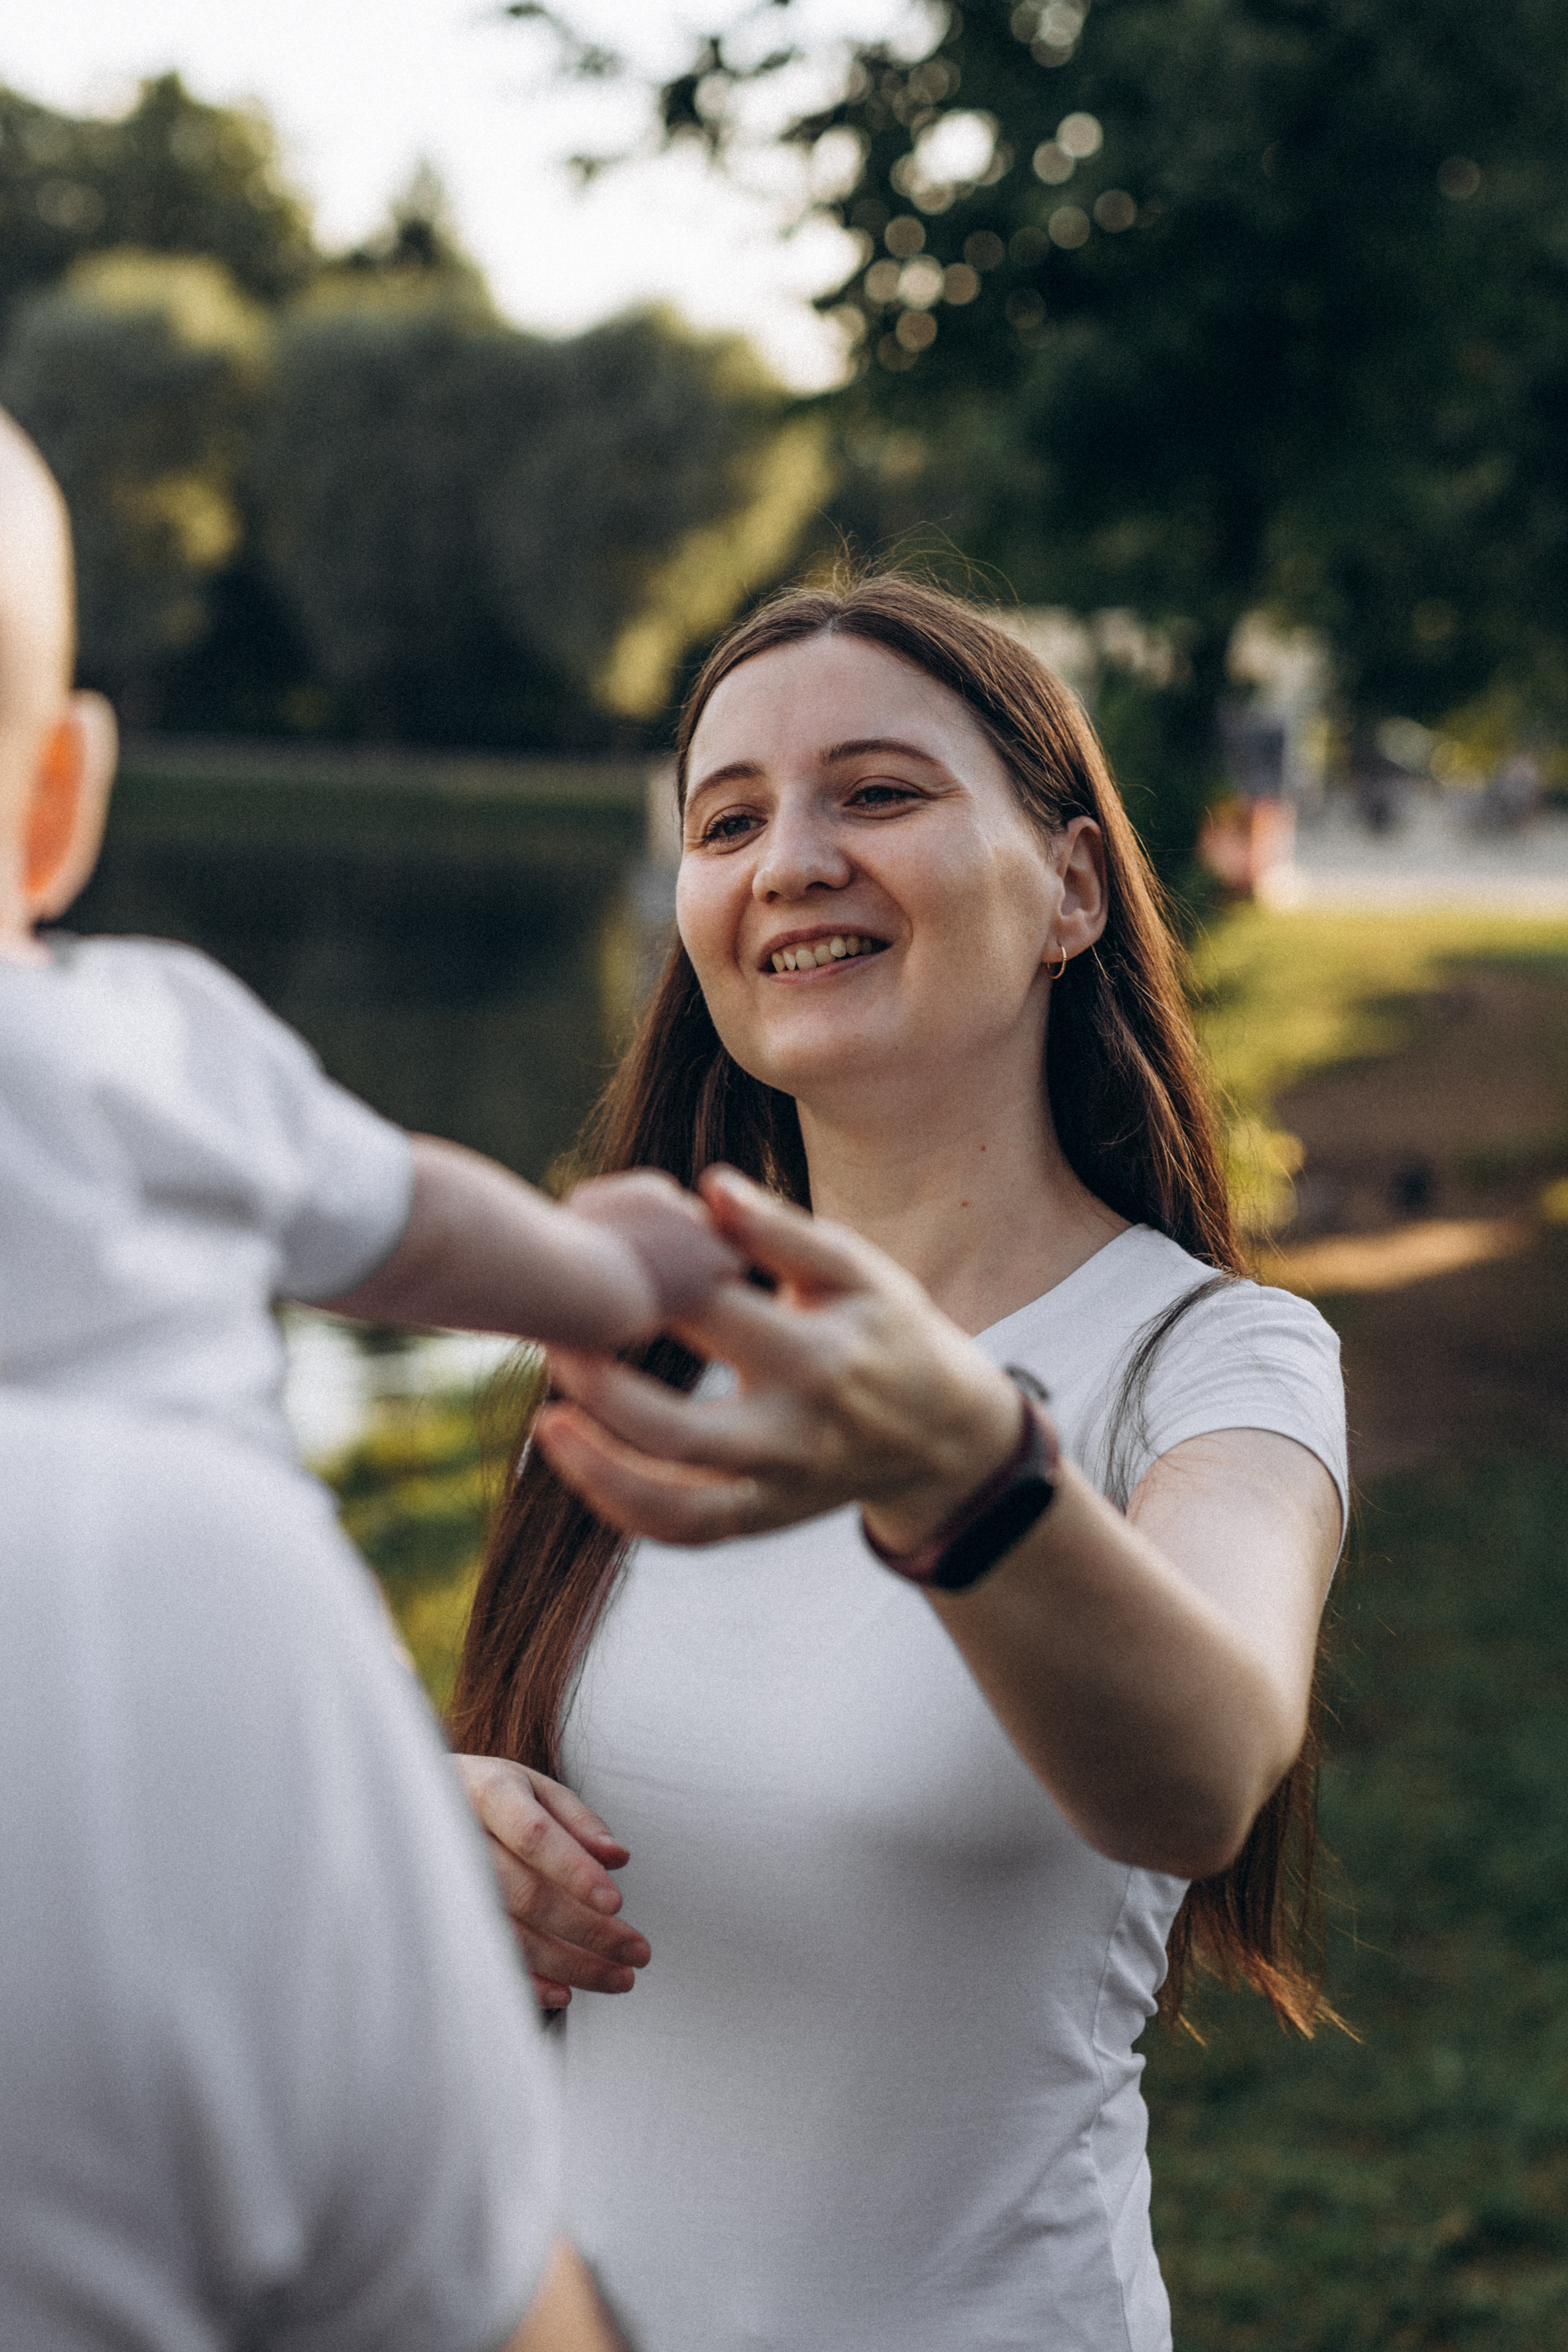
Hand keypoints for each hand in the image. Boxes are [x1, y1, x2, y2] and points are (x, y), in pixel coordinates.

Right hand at [453, 1754, 649, 2008]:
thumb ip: (576, 1819)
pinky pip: (482, 1960)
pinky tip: (566, 1994)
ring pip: (509, 1934)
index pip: (534, 1835)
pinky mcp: (435, 1921)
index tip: (616, 1902)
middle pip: (527, 1894)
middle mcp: (458, 1839)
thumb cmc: (485, 1796)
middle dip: (589, 1930)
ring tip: (618, 1977)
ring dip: (569, 1964)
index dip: (574, 1870)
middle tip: (638, 1951)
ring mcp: (440, 1885)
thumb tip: (618, 1859)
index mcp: (487, 1792)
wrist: (404, 1807)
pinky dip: (525, 1982)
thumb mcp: (530, 1786)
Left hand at [534, 1165, 1020, 1552]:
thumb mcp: (856, 1270)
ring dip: (600, 1467)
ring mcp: (778, 1488)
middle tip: (549, 1334)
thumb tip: (709, 1186)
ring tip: (548, 1420)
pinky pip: (685, 1530)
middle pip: (678, 1427)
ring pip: (676, 1500)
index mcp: (817, 1356)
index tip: (592, 1239)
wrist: (942, 1434)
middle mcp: (795, 1433)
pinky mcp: (764, 1519)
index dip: (641, 1274)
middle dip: (600, 1384)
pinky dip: (624, 1506)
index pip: (710, 1313)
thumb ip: (782, 1229)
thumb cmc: (887, 1329)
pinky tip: (576, 1460)